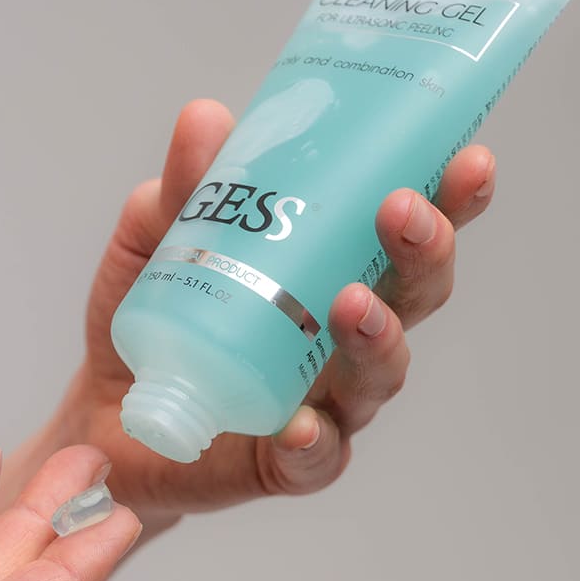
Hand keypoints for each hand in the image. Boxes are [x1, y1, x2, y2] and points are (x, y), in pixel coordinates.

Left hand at [65, 99, 496, 517]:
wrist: (109, 413)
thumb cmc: (157, 318)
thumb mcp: (156, 239)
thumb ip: (185, 188)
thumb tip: (207, 118)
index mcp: (333, 271)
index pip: (404, 233)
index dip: (449, 199)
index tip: (470, 158)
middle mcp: (345, 337)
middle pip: (415, 298)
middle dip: (425, 253)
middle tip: (402, 212)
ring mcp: (325, 402)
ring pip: (379, 376)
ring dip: (379, 336)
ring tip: (352, 302)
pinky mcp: (288, 462)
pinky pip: (316, 459)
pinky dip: (315, 443)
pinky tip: (301, 425)